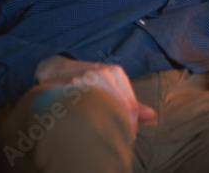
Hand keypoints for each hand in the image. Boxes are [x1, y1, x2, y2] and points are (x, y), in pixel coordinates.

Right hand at [35, 55, 155, 140]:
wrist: (57, 68)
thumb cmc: (90, 79)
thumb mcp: (112, 83)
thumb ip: (131, 102)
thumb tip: (151, 115)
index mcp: (115, 72)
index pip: (128, 106)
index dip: (129, 125)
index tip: (127, 137)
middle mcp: (99, 74)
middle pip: (114, 109)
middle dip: (116, 127)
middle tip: (115, 140)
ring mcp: (80, 81)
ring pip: (95, 110)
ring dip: (98, 127)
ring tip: (99, 136)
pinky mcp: (62, 89)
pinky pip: (74, 110)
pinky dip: (79, 121)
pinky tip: (82, 128)